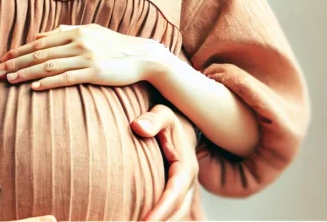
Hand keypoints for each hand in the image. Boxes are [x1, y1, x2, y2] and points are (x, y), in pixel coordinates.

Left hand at [0, 24, 168, 89]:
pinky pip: (67, 77)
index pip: (39, 42)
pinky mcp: (95, 72)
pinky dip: (48, 82)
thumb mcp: (89, 32)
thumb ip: (64, 32)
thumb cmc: (114, 45)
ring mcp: (86, 57)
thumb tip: (38, 36)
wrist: (143, 56)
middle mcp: (78, 42)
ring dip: (26, 73)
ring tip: (9, 80)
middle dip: (15, 63)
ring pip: (49, 65)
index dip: (18, 51)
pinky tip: (34, 87)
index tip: (1, 59)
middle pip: (39, 54)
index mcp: (74, 32)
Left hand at [133, 105, 200, 220]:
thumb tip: (138, 127)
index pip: (174, 194)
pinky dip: (159, 219)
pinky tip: (139, 221)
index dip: (161, 209)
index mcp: (186, 167)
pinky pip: (170, 214)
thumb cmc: (164, 122)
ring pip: (176, 216)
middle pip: (177, 212)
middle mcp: (188, 184)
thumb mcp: (162, 115)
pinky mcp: (175, 197)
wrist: (174, 129)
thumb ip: (153, 119)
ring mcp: (183, 193)